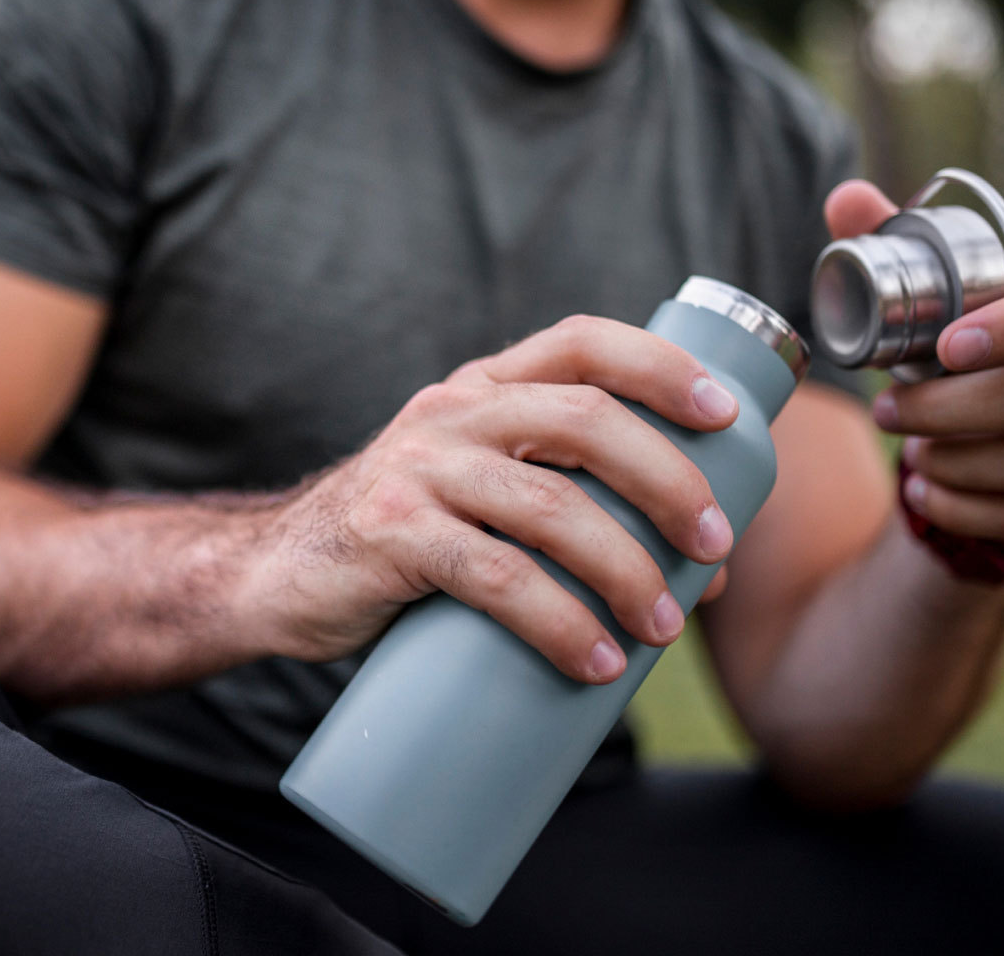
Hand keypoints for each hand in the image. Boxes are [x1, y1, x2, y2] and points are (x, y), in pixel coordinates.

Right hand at [252, 315, 739, 683]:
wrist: (275, 577)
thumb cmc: (403, 544)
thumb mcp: (481, 499)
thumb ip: (575, 509)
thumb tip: (707, 571)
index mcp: (482, 388)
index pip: (582, 343)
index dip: (663, 366)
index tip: (728, 415)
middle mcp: (450, 412)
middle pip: (585, 420)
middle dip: (667, 480)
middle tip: (714, 546)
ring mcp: (417, 469)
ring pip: (550, 506)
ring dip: (626, 569)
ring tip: (663, 628)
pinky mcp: (391, 535)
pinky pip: (495, 577)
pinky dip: (558, 622)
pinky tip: (596, 661)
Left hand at [827, 180, 1003, 547]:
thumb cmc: (981, 344)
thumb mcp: (945, 294)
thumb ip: (898, 245)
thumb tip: (846, 198)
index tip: (944, 349)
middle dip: (949, 410)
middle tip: (888, 413)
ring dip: (958, 463)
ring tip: (911, 452)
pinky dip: (971, 511)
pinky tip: (929, 495)